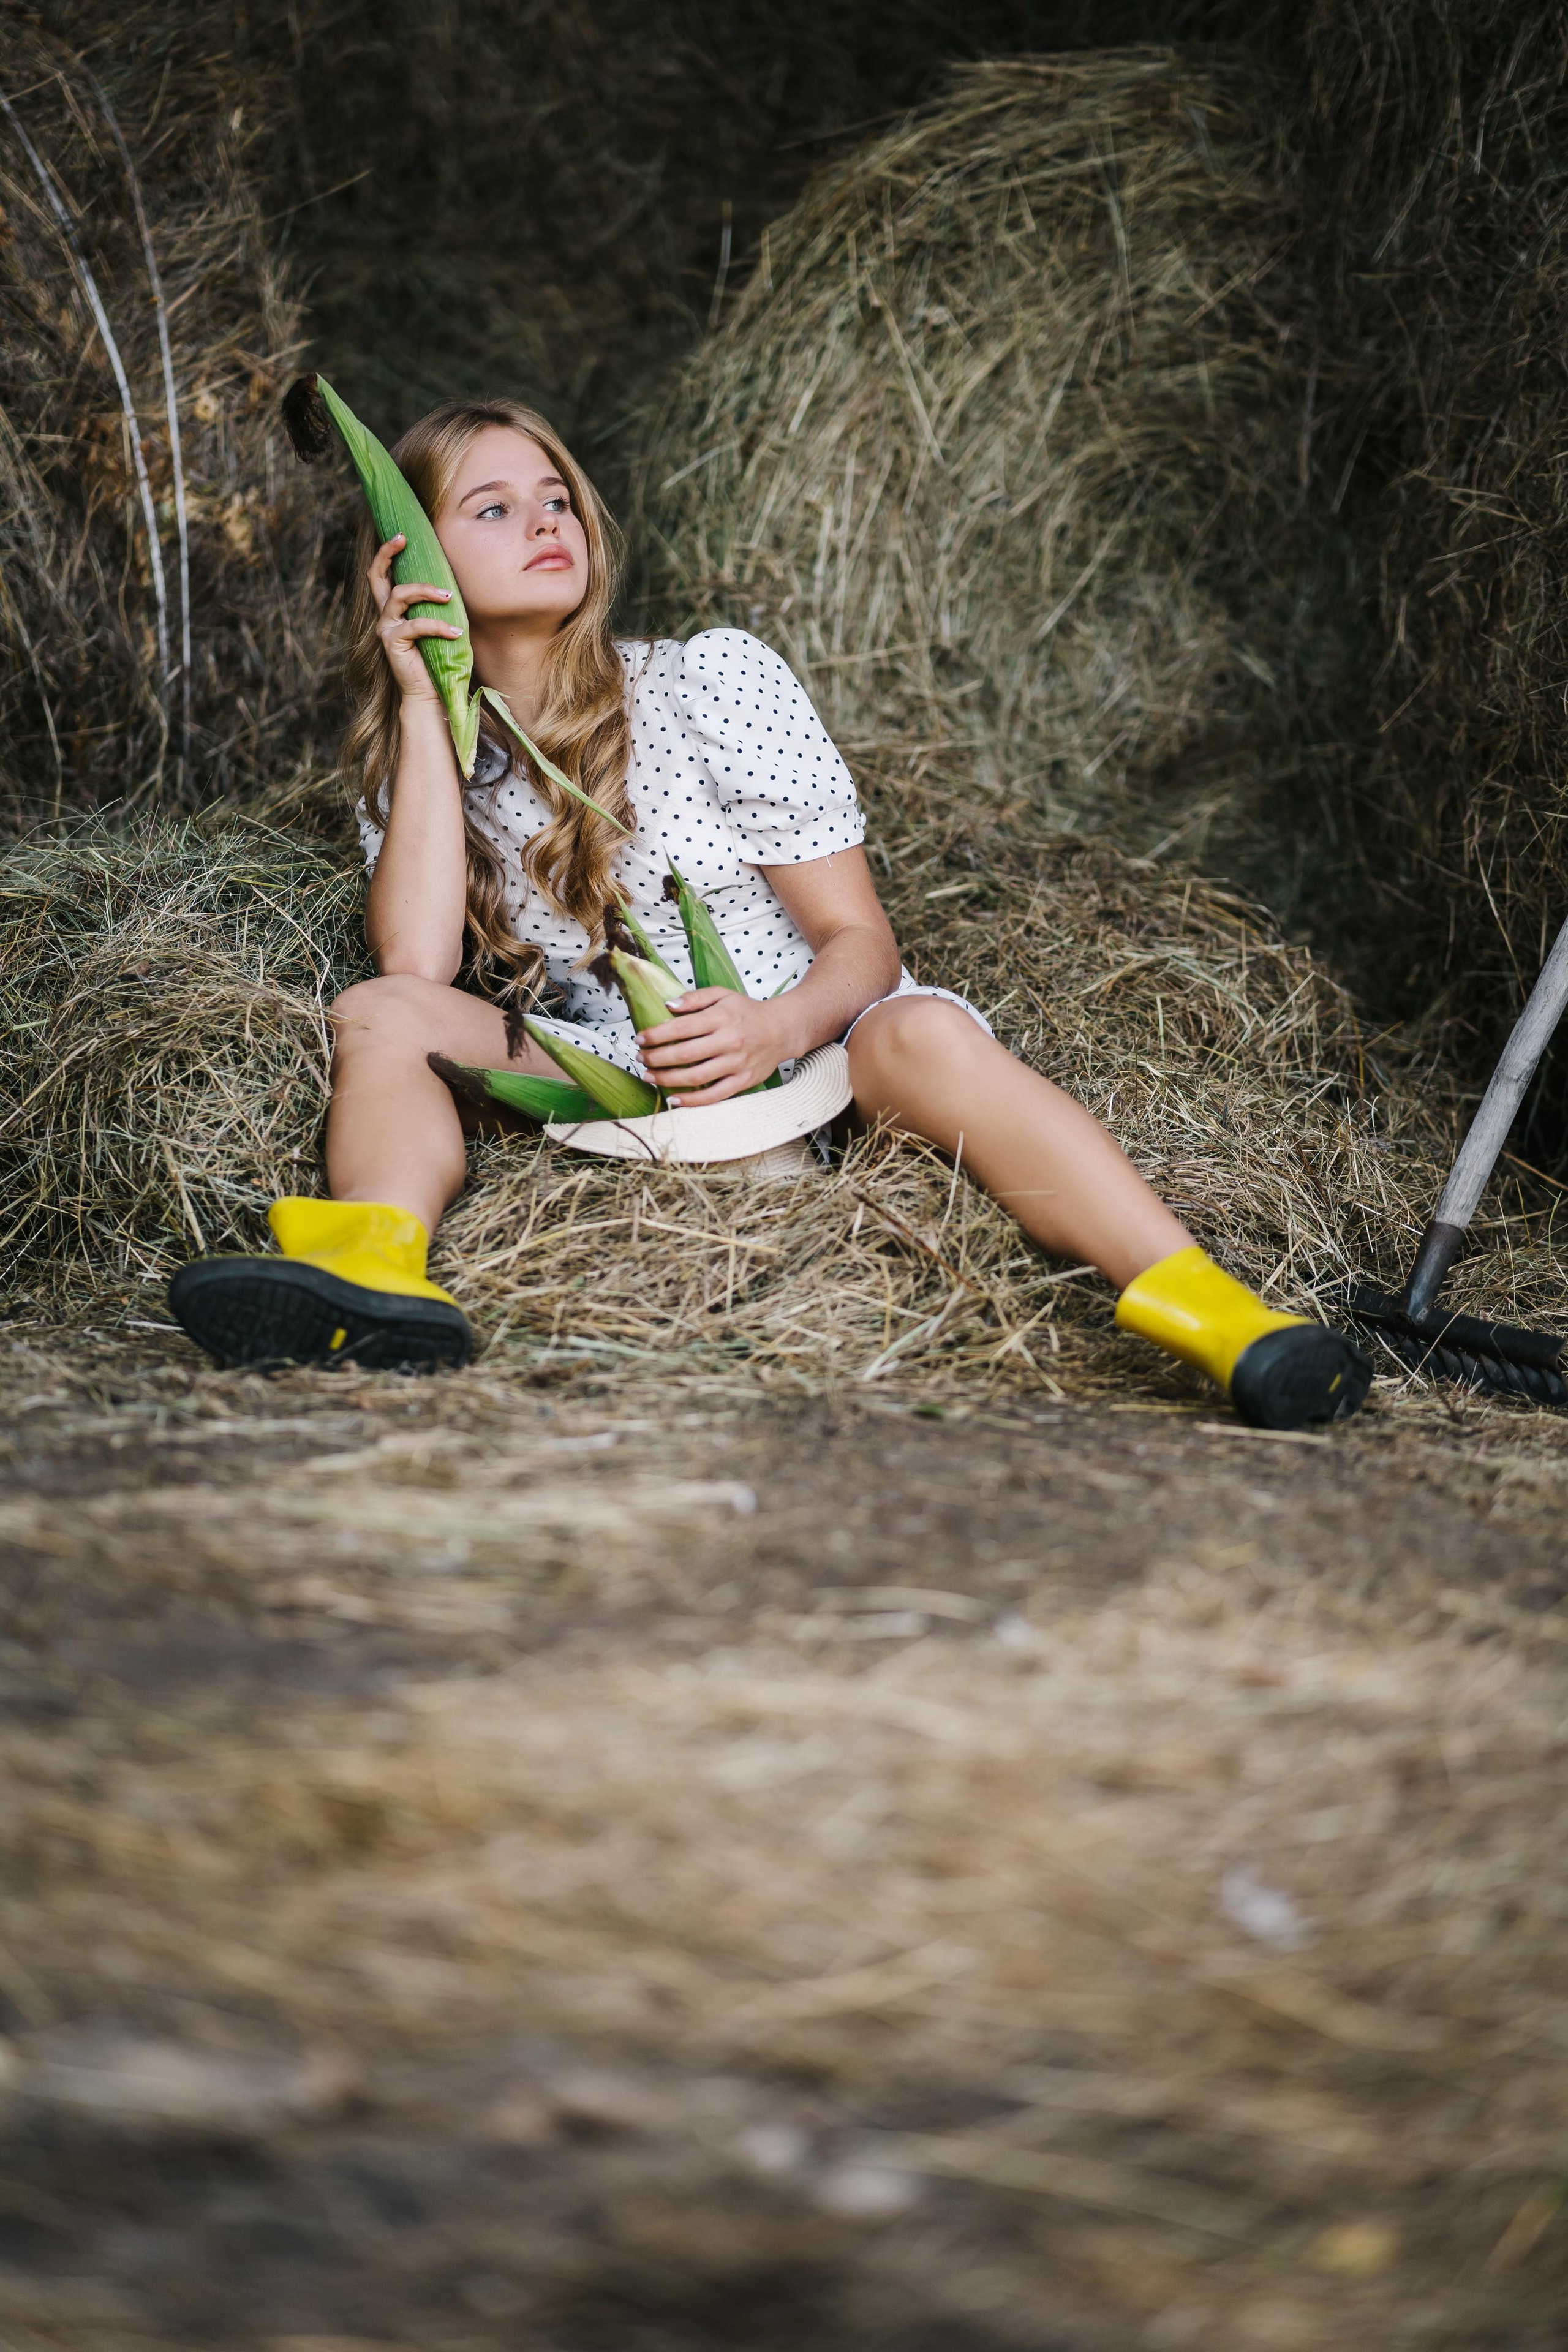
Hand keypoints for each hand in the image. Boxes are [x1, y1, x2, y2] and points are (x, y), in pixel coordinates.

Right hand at [367, 533, 463, 704]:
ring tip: (449, 596)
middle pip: (375, 576)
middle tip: (403, 537)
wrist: (430, 693)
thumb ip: (437, 604)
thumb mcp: (438, 623)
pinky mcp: (392, 643)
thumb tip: (456, 580)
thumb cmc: (438, 658)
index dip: (387, 552)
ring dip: (426, 591)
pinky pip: (416, 626)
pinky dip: (438, 626)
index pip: (382, 574)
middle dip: (386, 553)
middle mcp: (385, 614)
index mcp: (394, 608)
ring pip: (400, 595)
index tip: (402, 534)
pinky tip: (455, 632)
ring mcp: (386, 628)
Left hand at [637, 988, 786, 1105]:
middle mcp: (729, 1041)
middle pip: (684, 1054)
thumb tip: (667, 1005)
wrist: (782, 1029)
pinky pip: (714, 1096)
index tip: (640, 1039)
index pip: (681, 1028)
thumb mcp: (723, 995)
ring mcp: (736, 1064)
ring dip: (667, 1079)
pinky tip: (674, 1100)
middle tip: (641, 1059)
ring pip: (695, 1077)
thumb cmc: (747, 1012)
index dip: (656, 1035)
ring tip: (649, 1076)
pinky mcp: (743, 1081)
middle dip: (656, 1058)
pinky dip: (692, 1101)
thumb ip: (695, 998)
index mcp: (721, 1018)